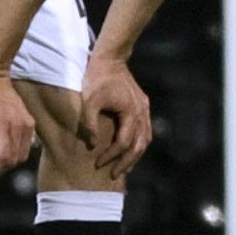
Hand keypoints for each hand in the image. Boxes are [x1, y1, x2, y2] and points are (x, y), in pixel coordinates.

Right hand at [0, 70, 35, 185]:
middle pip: (14, 158)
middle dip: (2, 172)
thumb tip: (15, 148)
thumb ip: (19, 128)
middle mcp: (19, 126)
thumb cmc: (1, 94)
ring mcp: (4, 124)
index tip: (2, 172)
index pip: (23, 153)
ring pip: (2, 156)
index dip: (12, 166)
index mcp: (27, 125)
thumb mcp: (19, 112)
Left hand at [79, 58, 152, 178]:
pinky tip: (130, 150)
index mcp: (130, 112)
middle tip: (113, 175)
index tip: (98, 163)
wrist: (110, 59)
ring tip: (124, 167)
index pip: (124, 142)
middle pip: (139, 145)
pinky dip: (139, 143)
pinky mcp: (143, 105)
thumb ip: (89, 124)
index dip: (111, 155)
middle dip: (126, 162)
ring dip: (135, 155)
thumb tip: (92, 144)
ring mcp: (144, 109)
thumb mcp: (89, 101)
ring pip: (146, 139)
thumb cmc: (97, 79)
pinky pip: (145, 130)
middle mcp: (142, 112)